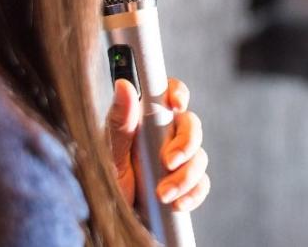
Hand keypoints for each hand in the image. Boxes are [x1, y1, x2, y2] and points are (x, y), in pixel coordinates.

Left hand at [106, 78, 209, 211]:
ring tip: (163, 194)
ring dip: (185, 176)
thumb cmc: (106, 182)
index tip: (176, 104)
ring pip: (200, 156)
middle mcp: (165, 136)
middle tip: (168, 162)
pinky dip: (193, 194)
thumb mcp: (108, 154)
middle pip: (191, 125)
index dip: (177, 93)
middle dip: (186, 144)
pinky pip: (201, 184)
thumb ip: (119, 122)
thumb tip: (123, 85)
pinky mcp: (187, 185)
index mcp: (145, 121)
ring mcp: (179, 160)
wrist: (113, 221)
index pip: (167, 94)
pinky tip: (178, 203)